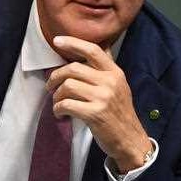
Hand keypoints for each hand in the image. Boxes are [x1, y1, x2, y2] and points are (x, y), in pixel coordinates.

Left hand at [48, 35, 151, 171]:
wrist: (130, 140)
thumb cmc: (119, 113)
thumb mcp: (118, 86)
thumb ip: (106, 69)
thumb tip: (96, 48)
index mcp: (115, 72)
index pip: (93, 50)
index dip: (73, 43)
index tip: (57, 41)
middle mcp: (110, 82)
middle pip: (73, 68)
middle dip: (56, 76)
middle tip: (50, 86)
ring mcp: (102, 98)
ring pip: (67, 86)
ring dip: (56, 95)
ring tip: (58, 102)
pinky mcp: (94, 114)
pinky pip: (66, 104)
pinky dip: (58, 109)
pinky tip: (60, 113)